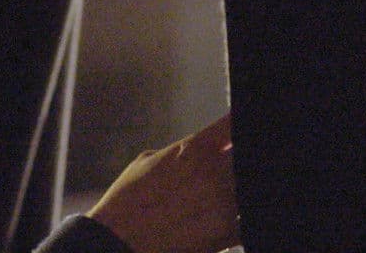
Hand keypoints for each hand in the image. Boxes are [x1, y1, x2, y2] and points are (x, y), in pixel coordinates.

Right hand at [87, 114, 239, 252]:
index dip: (236, 127)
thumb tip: (194, 152)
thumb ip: (178, 153)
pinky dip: (238, 217)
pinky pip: (245, 218)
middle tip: (221, 174)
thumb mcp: (146, 162)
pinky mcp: (228, 232)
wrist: (118, 239)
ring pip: (247, 186)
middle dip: (234, 163)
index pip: (231, 125)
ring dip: (234, 189)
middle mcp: (213, 171)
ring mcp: (224, 201)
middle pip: (244, 157)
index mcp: (193, 148)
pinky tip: (214, 219)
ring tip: (211, 198)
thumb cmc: (127, 201)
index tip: (235, 135)